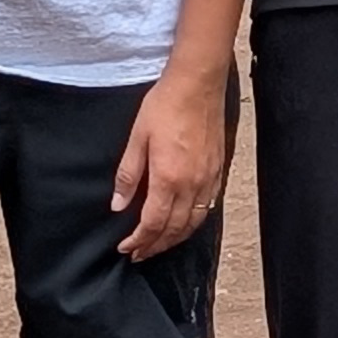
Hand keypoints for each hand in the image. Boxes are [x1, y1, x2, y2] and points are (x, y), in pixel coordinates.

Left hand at [111, 66, 233, 259]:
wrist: (198, 84)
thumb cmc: (165, 105)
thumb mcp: (137, 138)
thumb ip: (128, 175)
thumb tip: (118, 205)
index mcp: (168, 178)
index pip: (153, 223)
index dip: (139, 240)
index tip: (126, 249)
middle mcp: (192, 184)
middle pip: (174, 229)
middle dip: (156, 246)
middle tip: (140, 254)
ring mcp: (208, 179)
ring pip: (193, 222)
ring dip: (175, 239)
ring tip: (159, 245)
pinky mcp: (218, 170)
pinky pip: (208, 207)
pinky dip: (194, 222)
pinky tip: (185, 223)